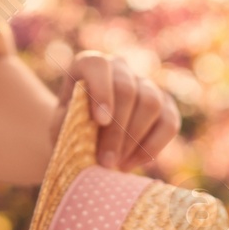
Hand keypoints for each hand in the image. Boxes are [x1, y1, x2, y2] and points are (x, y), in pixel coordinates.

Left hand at [55, 51, 180, 170]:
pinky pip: (169, 123)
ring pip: (151, 103)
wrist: (81, 139)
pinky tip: (130, 164)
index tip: (100, 121)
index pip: (98, 66)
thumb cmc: (67, 129)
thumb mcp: (60, 125)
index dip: (102, 91)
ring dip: (133, 140)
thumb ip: (70, 124)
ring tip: (115, 164)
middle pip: (127, 89)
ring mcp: (145, 85)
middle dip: (117, 130)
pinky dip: (152, 147)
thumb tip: (92, 136)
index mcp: (88, 65)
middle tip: (105, 161)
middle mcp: (119, 68)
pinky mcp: (165, 106)